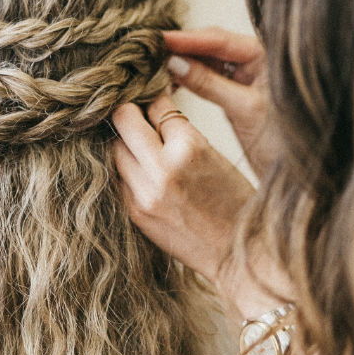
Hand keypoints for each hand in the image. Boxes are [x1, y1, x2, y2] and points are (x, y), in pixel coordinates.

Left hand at [113, 92, 292, 319]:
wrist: (238, 255)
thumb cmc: (234, 201)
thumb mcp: (215, 155)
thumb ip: (181, 132)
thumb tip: (153, 106)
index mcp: (190, 148)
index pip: (157, 106)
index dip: (156, 99)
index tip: (154, 98)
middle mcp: (162, 169)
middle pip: (124, 120)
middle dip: (130, 113)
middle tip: (137, 114)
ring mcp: (143, 193)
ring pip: (115, 148)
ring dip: (125, 143)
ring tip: (139, 145)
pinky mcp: (134, 212)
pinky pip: (118, 177)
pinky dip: (126, 169)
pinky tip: (140, 171)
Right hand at [164, 27, 274, 176]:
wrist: (300, 168)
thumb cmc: (282, 140)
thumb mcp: (244, 109)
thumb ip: (209, 84)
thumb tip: (173, 63)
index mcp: (265, 55)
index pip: (219, 40)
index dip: (186, 39)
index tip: (159, 40)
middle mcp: (256, 59)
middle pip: (210, 46)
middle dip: (181, 48)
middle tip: (149, 52)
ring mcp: (246, 75)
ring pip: (207, 61)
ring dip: (182, 64)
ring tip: (155, 69)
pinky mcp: (237, 91)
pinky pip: (208, 77)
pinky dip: (188, 79)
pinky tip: (170, 84)